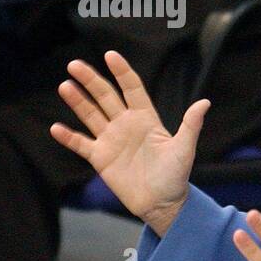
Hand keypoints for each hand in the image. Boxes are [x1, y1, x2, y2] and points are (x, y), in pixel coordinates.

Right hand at [50, 50, 210, 233]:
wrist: (162, 204)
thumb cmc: (176, 176)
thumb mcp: (184, 149)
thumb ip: (190, 125)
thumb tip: (205, 102)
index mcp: (145, 118)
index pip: (131, 89)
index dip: (122, 72)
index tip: (110, 55)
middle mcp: (125, 125)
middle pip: (105, 96)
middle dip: (90, 80)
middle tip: (74, 65)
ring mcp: (111, 140)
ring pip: (90, 115)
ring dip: (77, 102)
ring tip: (64, 86)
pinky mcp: (101, 158)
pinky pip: (81, 144)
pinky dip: (68, 137)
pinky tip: (55, 128)